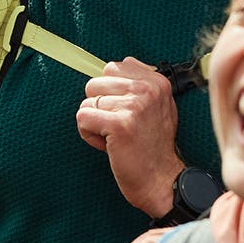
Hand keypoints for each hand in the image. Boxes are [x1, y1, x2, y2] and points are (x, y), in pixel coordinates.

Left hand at [76, 56, 182, 216]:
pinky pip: (82, 118)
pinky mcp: (119, 124)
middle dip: (99, 107)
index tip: (126, 112)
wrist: (161, 179)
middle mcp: (147, 89)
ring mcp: (134, 106)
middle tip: (119, 127)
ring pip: (87, 102)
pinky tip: (108, 145)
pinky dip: (89, 135)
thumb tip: (121, 63)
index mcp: (156, 81)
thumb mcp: (158, 106)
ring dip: (95, 124)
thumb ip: (141, 83)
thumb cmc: (153, 145)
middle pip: (95, 83)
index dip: (110, 92)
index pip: (112, 67)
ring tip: (116, 137)